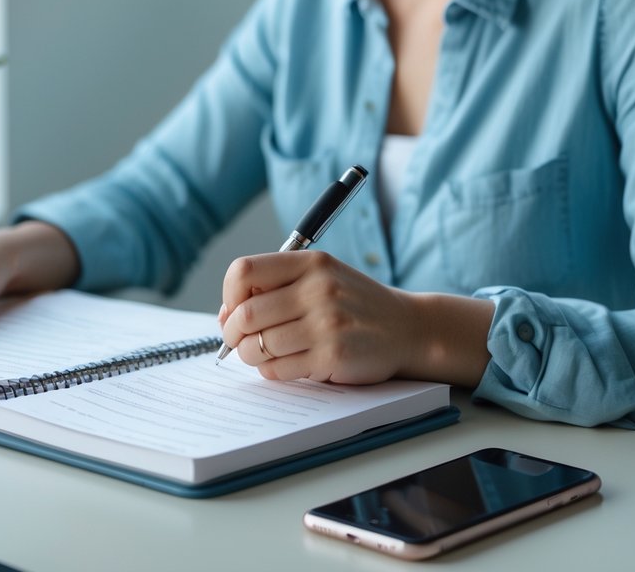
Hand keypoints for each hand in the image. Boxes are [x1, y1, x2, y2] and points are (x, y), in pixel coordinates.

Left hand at [218, 251, 495, 385]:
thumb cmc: (354, 304)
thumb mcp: (321, 278)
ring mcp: (327, 323)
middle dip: (234, 333)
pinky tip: (285, 364)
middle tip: (239, 341)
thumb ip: (276, 288)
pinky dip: (271, 371)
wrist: (408, 329)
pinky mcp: (333, 356)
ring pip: (259, 346)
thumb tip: (226, 315)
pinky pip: (278, 369)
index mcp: (311, 263)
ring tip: (263, 354)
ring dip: (251, 356)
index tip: (234, 309)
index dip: (229, 294)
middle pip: (247, 313)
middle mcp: (319, 289)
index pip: (244, 271)